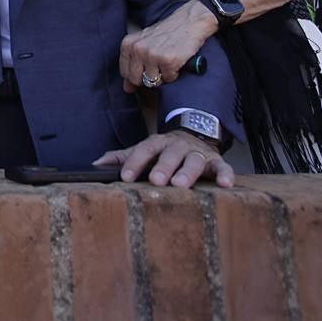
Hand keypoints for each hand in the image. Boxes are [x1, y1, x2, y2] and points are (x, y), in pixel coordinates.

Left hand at [94, 131, 233, 188]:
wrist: (195, 136)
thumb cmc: (164, 150)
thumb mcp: (145, 151)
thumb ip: (123, 157)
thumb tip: (96, 164)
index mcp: (158, 142)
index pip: (145, 149)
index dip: (135, 162)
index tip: (125, 177)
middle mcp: (178, 145)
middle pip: (170, 154)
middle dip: (163, 166)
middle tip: (156, 180)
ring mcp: (198, 153)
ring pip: (194, 160)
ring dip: (188, 172)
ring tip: (181, 185)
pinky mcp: (216, 162)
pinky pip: (222, 167)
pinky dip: (225, 174)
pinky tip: (225, 185)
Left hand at [119, 0, 216, 91]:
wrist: (189, 21)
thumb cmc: (167, 33)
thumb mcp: (144, 44)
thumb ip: (133, 65)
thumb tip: (127, 89)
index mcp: (128, 44)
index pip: (125, 73)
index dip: (137, 75)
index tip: (146, 69)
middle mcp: (138, 49)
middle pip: (137, 80)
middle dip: (149, 78)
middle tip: (159, 66)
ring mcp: (152, 55)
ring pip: (153, 81)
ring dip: (163, 76)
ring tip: (168, 61)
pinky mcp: (168, 60)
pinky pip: (168, 78)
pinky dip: (174, 73)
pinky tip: (176, 61)